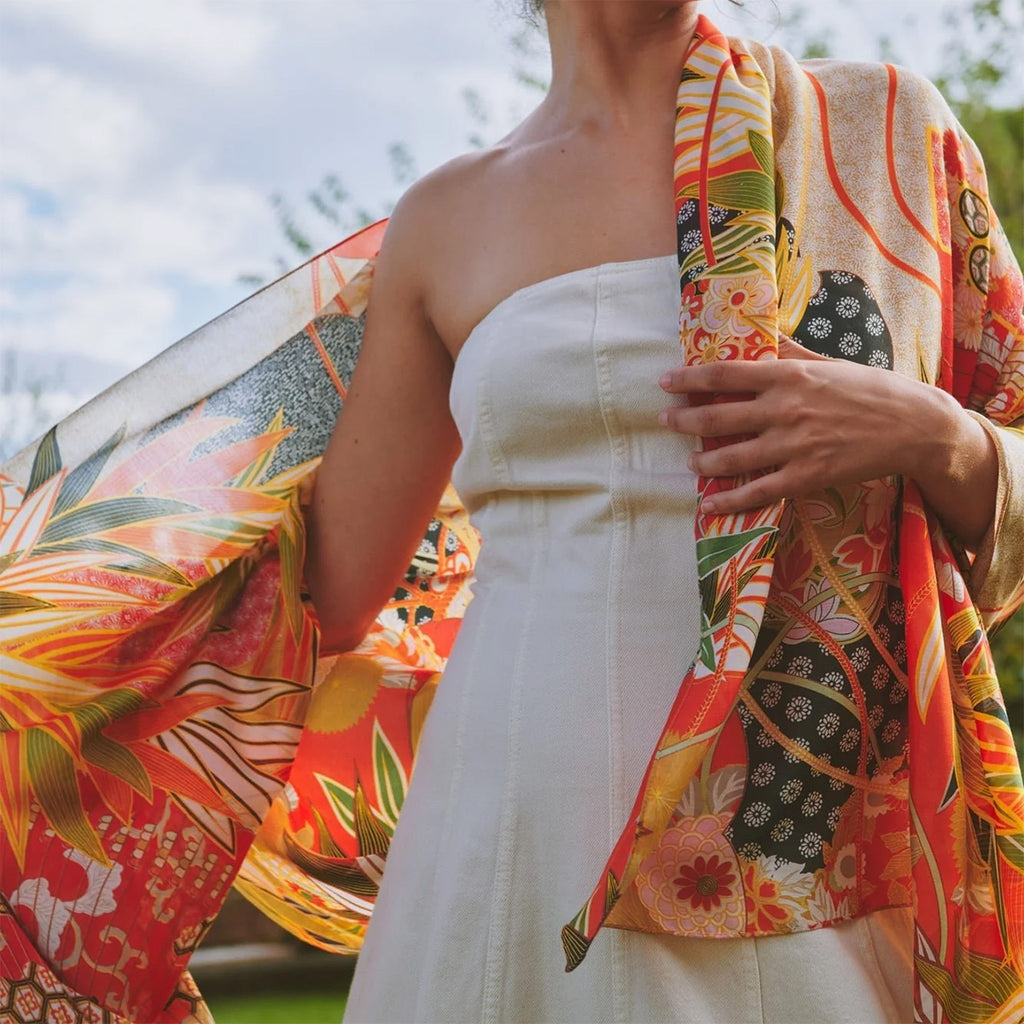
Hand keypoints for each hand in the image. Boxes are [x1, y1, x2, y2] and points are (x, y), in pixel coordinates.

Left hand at [657, 336, 963, 516]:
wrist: (915, 426)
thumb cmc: (872, 389)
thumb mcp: (829, 362)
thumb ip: (791, 354)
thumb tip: (762, 339)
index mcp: (789, 376)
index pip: (726, 375)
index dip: (689, 379)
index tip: (665, 381)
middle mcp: (785, 410)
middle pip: (718, 416)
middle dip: (684, 420)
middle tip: (664, 420)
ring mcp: (793, 446)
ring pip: (732, 456)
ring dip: (703, 459)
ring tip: (689, 459)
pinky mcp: (806, 477)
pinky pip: (758, 492)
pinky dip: (729, 500)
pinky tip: (709, 503)